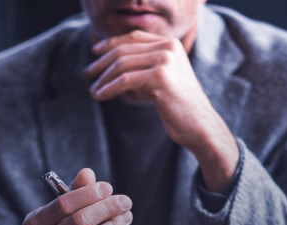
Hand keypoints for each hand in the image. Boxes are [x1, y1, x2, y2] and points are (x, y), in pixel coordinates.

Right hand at [22, 168, 132, 224]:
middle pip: (81, 220)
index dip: (89, 193)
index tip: (108, 187)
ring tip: (126, 215)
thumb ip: (72, 193)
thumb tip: (88, 173)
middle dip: (107, 207)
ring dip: (116, 224)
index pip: (64, 204)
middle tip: (125, 201)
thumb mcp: (54, 215)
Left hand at [84, 30, 238, 192]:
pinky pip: (124, 80)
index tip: (95, 53)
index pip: (133, 37)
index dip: (111, 44)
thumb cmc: (179, 108)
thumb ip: (142, 68)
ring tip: (92, 90)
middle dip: (101, 62)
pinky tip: (99, 96)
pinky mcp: (160, 77)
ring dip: (102, 78)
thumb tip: (110, 67)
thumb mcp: (160, 80)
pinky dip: (108, 89)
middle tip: (86, 74)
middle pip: (124, 50)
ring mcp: (165, 60)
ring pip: (121, 64)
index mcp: (170, 44)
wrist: (199, 126)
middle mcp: (168, 47)